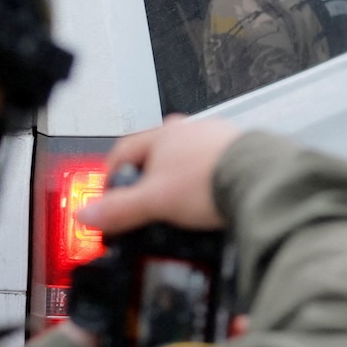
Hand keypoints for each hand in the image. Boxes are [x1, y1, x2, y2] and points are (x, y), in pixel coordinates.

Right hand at [78, 115, 242, 233]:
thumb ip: (119, 209)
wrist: (259, 180)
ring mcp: (215, 138)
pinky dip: (205, 181)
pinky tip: (207, 198)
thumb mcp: (154, 202)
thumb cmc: (210, 181)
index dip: (110, 175)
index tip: (108, 195)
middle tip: (142, 199)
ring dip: (178, 178)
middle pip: (155, 153)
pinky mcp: (238, 152)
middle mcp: (189, 131)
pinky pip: (212, 165)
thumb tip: (88, 215)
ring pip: (186, 158)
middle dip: (146, 177)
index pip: (122, 150)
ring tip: (177, 202)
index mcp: (162, 135)